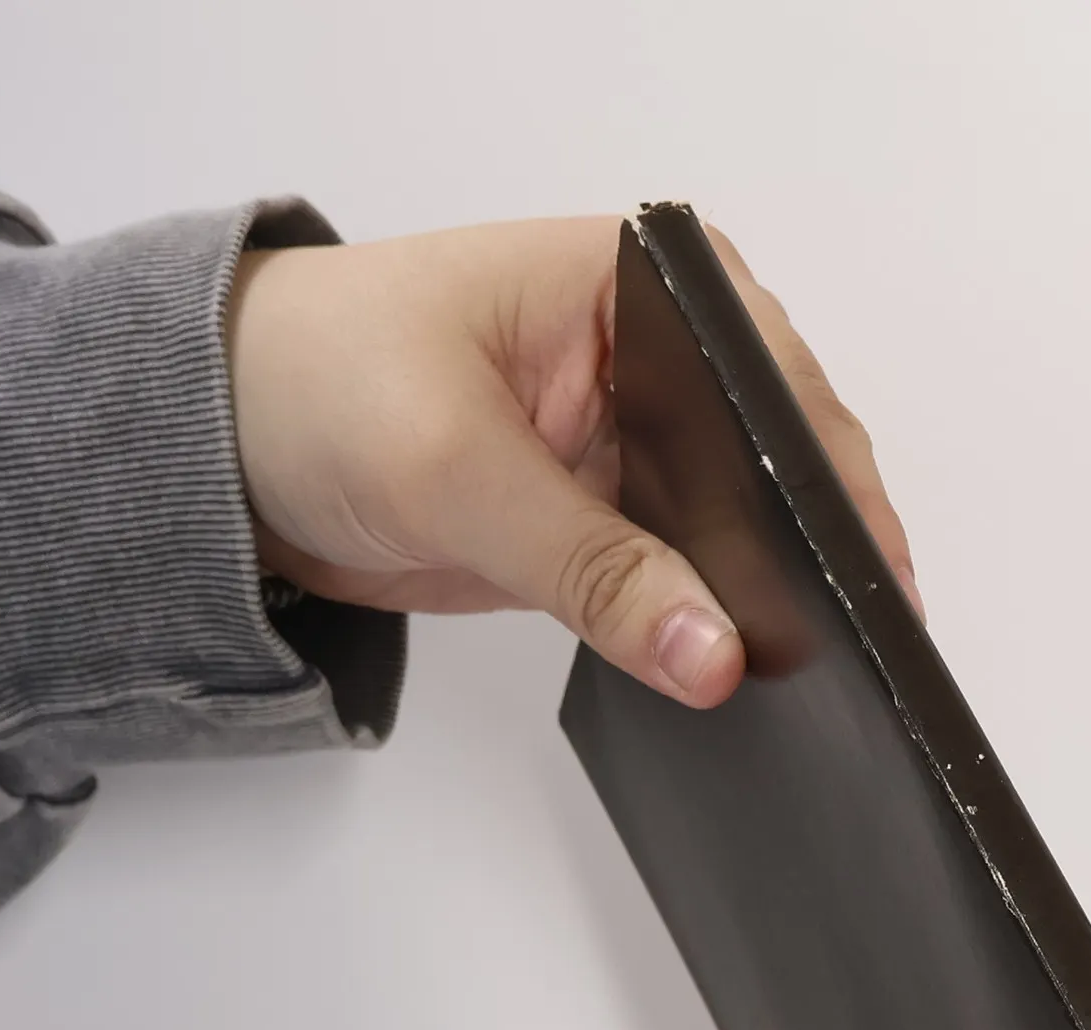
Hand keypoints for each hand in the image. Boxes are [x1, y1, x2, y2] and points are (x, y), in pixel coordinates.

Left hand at [225, 216, 918, 707]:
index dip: (831, 497)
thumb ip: (595, 567)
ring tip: (805, 681)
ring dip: (764, 608)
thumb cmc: (315, 381)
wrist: (223, 445)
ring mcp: (644, 447)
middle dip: (812, 561)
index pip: (782, 396)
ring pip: (749, 540)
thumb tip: (713, 652)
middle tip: (844, 658)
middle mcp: (667, 359)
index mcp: (649, 286)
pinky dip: (706, 630)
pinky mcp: (614, 520)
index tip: (867, 595)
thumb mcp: (458, 470)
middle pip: (785, 471)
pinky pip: (690, 585)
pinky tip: (729, 672)